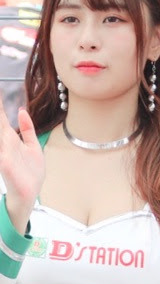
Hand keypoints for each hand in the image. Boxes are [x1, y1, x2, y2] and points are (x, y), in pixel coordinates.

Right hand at [0, 101, 44, 232]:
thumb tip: (21, 111)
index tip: (0, 88)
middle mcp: (4, 143)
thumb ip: (28, 129)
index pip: (1, 117)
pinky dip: (2, 145)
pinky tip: (3, 136)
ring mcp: (3, 152)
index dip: (0, 104)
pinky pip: (1, 151)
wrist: (30, 195)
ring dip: (0, 123)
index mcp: (10, 138)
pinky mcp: (5, 163)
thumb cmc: (30, 173)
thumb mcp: (32, 147)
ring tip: (1, 113)